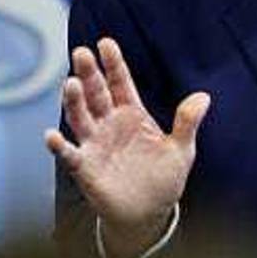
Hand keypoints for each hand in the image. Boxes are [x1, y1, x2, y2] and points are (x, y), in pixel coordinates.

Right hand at [45, 38, 209, 257]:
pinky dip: (59, 145)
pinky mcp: (85, 167)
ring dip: (74, 101)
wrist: (150, 214)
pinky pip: (69, 154)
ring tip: (70, 83)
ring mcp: (95, 144)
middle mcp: (109, 123)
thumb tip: (204, 97)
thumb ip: (187, 123)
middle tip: (81, 52)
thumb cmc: (164, 178)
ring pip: (80, 117)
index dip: (113, 63)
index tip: (105, 43)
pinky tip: (52, 135)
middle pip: (97, 93)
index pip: (121, 82)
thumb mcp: (181, 150)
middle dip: (89, 73)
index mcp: (132, 113)